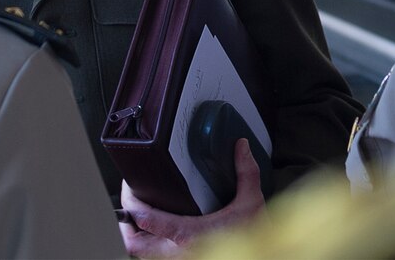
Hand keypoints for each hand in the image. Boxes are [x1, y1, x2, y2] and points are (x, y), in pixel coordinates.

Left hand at [119, 138, 265, 257]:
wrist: (268, 259)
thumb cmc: (257, 240)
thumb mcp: (252, 204)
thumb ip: (245, 174)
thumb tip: (241, 147)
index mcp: (191, 235)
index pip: (149, 221)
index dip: (132, 206)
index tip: (129, 190)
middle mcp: (181, 254)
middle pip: (136, 246)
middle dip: (126, 227)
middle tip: (126, 209)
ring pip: (142, 256)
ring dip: (137, 239)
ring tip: (136, 222)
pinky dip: (151, 248)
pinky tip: (154, 236)